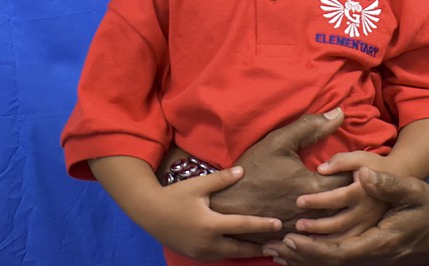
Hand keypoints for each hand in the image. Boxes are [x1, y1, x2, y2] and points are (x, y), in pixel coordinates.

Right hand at [90, 157, 280, 260]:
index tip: (279, 224)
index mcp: (210, 224)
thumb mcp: (199, 185)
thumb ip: (222, 179)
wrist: (149, 213)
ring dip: (246, 252)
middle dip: (259, 248)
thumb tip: (243, 171)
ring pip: (230, 255)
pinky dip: (232, 253)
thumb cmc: (175, 196)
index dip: (262, 225)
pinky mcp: (195, 255)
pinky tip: (241, 248)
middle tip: (278, 245)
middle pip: (240, 248)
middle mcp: (207, 242)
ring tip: (264, 249)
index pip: (243, 225)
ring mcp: (200, 252)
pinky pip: (218, 256)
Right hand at [209, 109, 352, 242]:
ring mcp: (305, 229)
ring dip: (346, 211)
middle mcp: (313, 213)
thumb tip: (340, 113)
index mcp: (313, 186)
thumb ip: (311, 127)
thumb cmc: (252, 170)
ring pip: (338, 224)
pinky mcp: (295, 239)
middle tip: (362, 180)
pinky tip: (330, 216)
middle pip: (349, 204)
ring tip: (350, 198)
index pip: (352, 180)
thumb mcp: (279, 142)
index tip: (362, 164)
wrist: (223, 203)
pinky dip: (329, 228)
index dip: (360, 171)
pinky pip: (321, 237)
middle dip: (357, 191)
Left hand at [262, 167, 428, 265]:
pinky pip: (337, 259)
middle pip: (329, 261)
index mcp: (379, 242)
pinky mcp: (369, 256)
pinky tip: (298, 254)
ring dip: (303, 259)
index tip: (290, 235)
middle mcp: (372, 256)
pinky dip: (316, 258)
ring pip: (331, 264)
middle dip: (299, 255)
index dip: (313, 246)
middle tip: (271, 246)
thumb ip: (387, 183)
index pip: (339, 251)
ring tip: (275, 251)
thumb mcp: (413, 191)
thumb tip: (362, 174)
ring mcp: (370, 259)